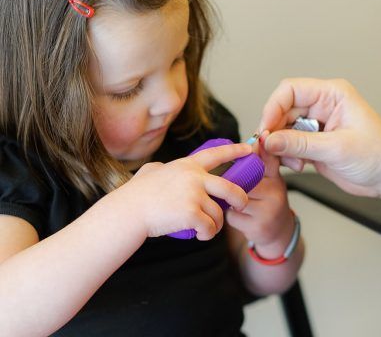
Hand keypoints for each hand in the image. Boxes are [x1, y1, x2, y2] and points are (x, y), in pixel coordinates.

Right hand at [106, 143, 251, 238]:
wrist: (128, 211)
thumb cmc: (135, 194)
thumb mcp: (150, 172)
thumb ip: (161, 169)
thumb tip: (160, 168)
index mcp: (187, 165)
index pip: (217, 154)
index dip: (235, 151)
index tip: (249, 149)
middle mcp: (195, 178)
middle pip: (231, 188)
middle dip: (240, 199)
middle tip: (241, 205)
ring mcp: (194, 195)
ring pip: (218, 214)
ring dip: (216, 225)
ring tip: (207, 229)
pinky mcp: (192, 213)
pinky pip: (209, 227)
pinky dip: (207, 234)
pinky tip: (200, 235)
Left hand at [226, 138, 294, 257]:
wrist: (279, 233)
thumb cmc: (268, 202)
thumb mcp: (271, 181)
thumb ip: (263, 162)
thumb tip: (256, 140)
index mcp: (276, 179)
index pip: (268, 160)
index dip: (262, 148)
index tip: (261, 136)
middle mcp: (276, 193)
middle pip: (244, 181)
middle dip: (233, 183)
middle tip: (230, 184)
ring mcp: (268, 211)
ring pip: (235, 199)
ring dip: (230, 201)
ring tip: (238, 203)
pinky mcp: (258, 227)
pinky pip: (233, 217)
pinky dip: (231, 217)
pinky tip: (241, 217)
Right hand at [259, 78, 380, 196]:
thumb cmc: (377, 155)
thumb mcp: (337, 149)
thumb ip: (300, 144)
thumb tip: (269, 140)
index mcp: (332, 95)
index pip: (291, 90)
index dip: (273, 108)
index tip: (266, 130)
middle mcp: (321, 106)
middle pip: (282, 111)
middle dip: (273, 132)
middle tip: (268, 150)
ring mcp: (316, 125)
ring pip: (282, 129)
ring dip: (280, 147)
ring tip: (292, 162)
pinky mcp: (313, 143)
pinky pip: (289, 145)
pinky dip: (286, 156)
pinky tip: (297, 166)